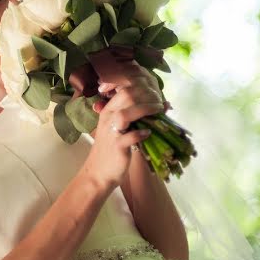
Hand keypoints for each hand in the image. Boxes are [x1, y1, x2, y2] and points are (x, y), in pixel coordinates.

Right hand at [80, 59, 165, 193]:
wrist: (99, 172)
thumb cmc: (112, 149)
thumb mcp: (118, 128)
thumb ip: (133, 116)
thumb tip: (160, 104)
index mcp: (108, 111)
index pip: (124, 89)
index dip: (142, 87)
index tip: (156, 92)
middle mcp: (108, 118)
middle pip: (126, 96)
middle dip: (147, 95)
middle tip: (160, 101)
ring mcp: (112, 132)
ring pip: (126, 113)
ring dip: (145, 110)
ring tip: (158, 111)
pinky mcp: (117, 146)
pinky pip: (130, 137)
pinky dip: (141, 134)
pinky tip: (148, 133)